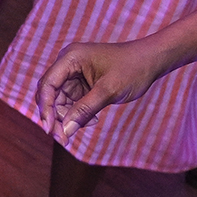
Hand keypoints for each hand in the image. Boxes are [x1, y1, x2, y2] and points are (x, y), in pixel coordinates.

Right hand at [36, 39, 168, 144]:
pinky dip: (76, 114)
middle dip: (54, 116)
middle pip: (49, 94)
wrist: (151, 61)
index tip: (50, 130)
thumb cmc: (132, 69)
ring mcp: (74, 73)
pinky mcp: (81, 83)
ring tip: (88, 125)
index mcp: (71, 57)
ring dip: (66, 117)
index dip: (45, 109)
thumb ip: (84, 110)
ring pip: (58, 100)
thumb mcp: (108, 91)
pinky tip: (92, 120)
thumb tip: (65, 131)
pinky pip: (70, 102)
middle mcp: (68, 63)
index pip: (47, 85)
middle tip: (63, 139)